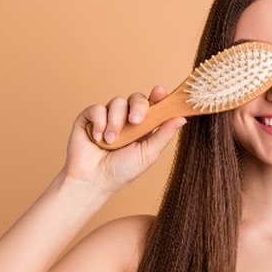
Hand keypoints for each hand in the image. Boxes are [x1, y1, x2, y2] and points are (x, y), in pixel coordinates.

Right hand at [61, 85, 185, 193]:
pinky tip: (98, 138)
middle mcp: (126, 119)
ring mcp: (107, 117)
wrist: (94, 180)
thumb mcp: (148, 154)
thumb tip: (182, 118)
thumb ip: (164, 135)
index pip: (152, 105)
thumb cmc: (122, 171)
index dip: (157, 96)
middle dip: (138, 107)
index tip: (160, 91)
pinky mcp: (89, 118)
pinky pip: (96, 108)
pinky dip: (99, 122)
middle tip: (136, 121)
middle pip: (136, 98)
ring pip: (117, 102)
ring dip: (116, 121)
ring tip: (112, 141)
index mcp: (143, 126)